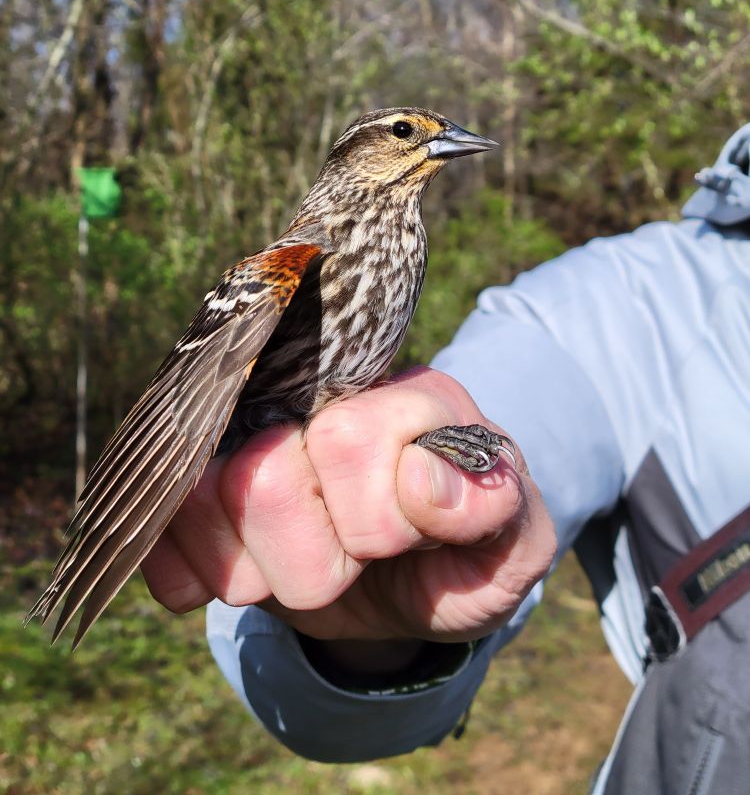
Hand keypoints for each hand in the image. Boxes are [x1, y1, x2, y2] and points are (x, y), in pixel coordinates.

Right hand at [141, 367, 556, 644]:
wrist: (416, 575)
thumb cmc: (470, 550)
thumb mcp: (511, 540)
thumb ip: (493, 506)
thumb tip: (421, 482)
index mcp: (400, 396)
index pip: (348, 440)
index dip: (375, 522)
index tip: (413, 542)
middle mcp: (317, 400)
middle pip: (263, 477)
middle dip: (317, 561)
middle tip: (359, 560)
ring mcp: (249, 438)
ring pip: (203, 499)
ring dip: (259, 573)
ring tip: (312, 569)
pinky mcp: (201, 486)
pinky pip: (158, 528)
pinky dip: (192, 574)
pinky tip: (252, 581)